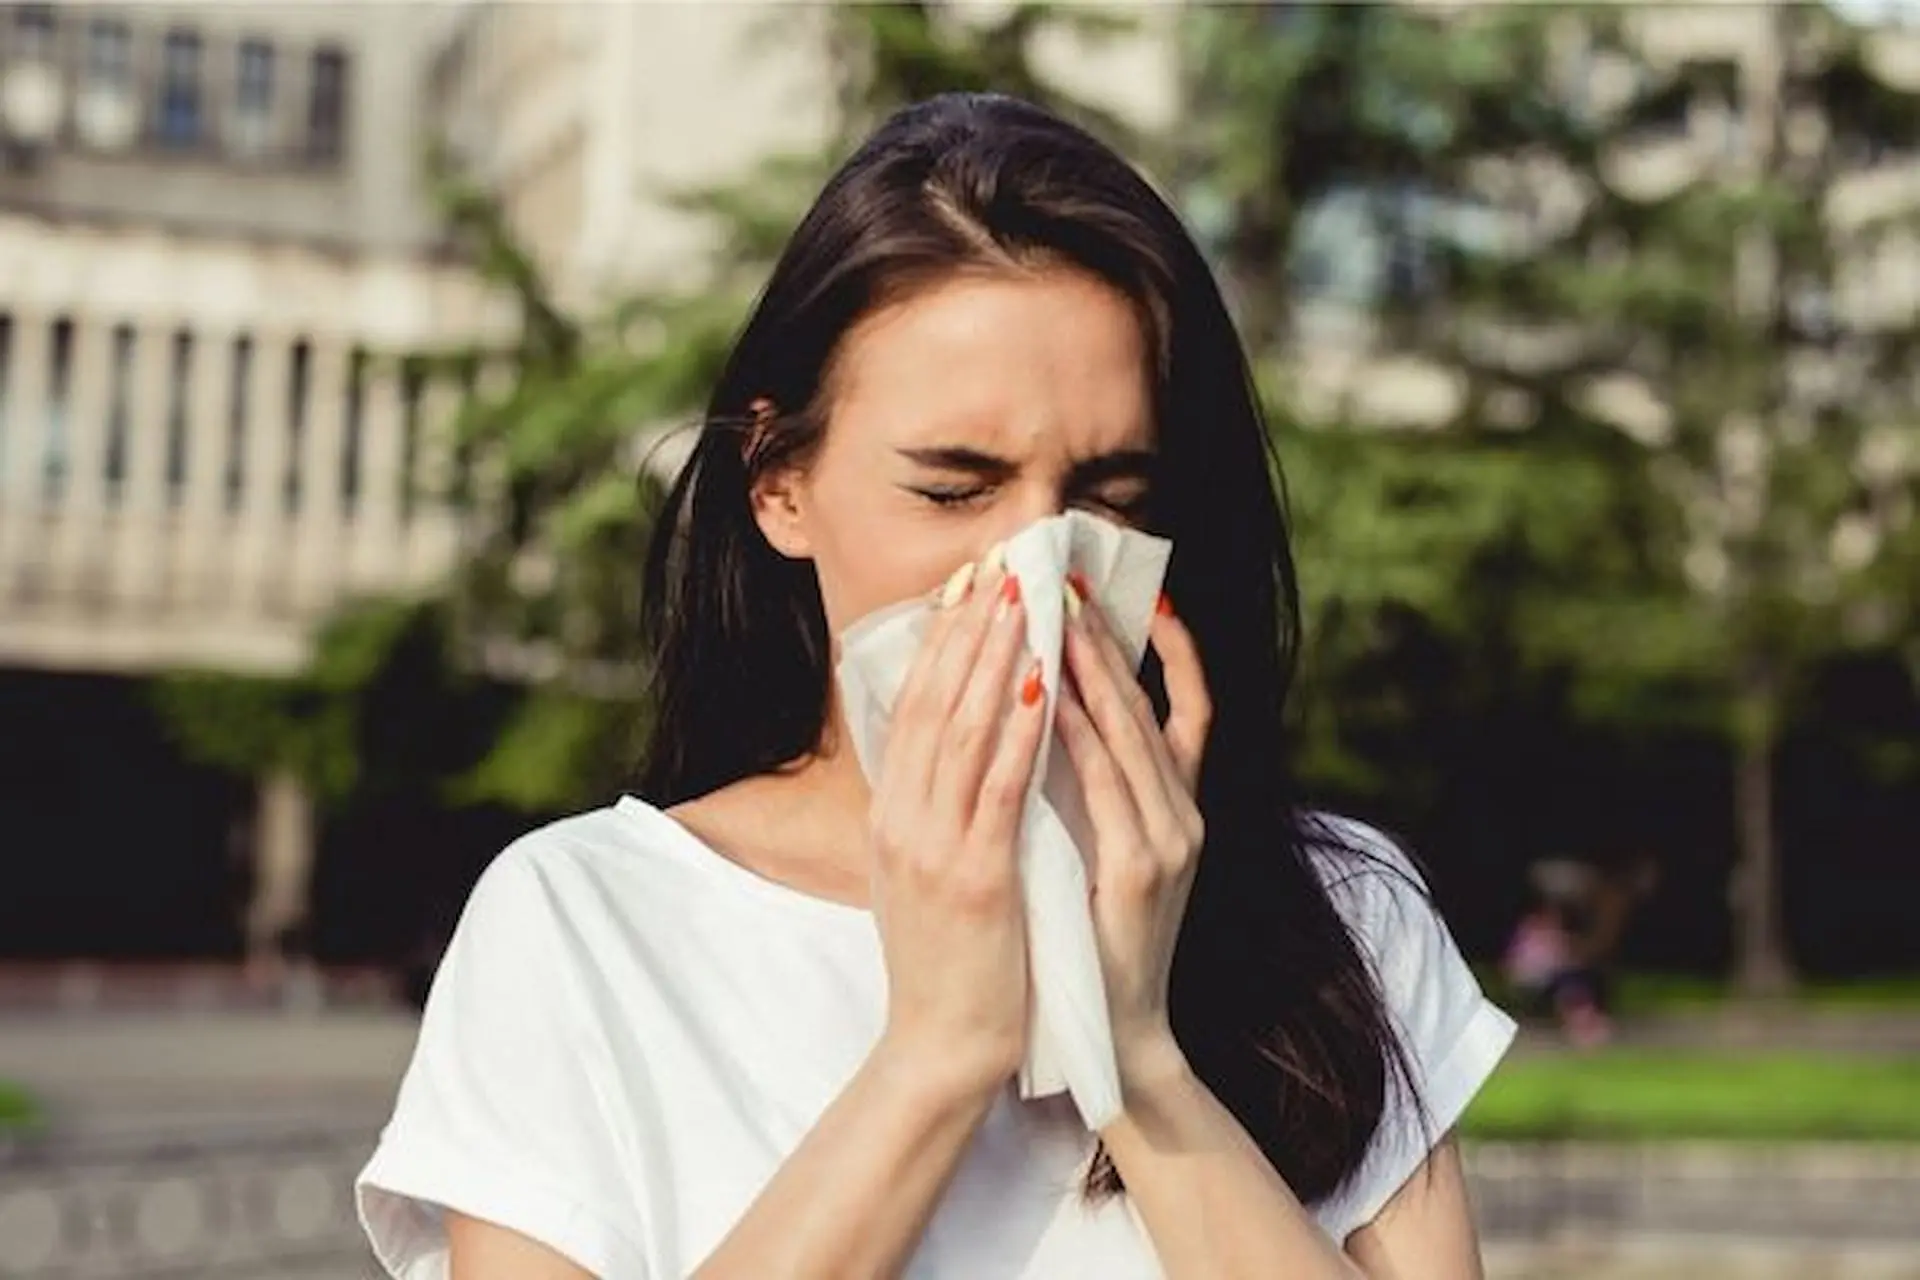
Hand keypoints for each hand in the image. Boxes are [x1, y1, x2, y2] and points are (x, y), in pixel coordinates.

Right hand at [868, 554, 1049, 1103]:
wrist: (940, 1046)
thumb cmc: (942, 961)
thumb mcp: (916, 872)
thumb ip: (928, 809)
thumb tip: (947, 749)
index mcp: (890, 815)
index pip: (911, 707)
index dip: (940, 642)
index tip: (968, 587)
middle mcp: (902, 820)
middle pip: (932, 702)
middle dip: (969, 629)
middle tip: (999, 566)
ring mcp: (933, 846)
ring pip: (963, 731)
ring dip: (996, 658)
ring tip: (1023, 600)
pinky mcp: (975, 876)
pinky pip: (1000, 787)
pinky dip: (1019, 729)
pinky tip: (1043, 684)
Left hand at [1054, 579, 1210, 1095]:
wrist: (1114, 1029)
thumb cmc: (1093, 933)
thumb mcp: (1102, 846)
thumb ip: (1095, 787)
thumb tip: (1056, 712)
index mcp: (1176, 807)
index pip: (1186, 707)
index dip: (1172, 649)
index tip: (1139, 593)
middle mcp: (1185, 814)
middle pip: (1154, 705)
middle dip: (1111, 639)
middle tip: (1072, 580)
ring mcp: (1171, 840)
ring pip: (1135, 735)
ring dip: (1096, 671)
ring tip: (1061, 615)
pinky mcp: (1144, 870)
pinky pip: (1109, 786)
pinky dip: (1082, 736)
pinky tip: (1053, 697)